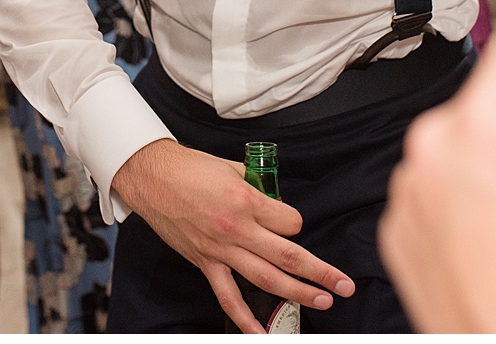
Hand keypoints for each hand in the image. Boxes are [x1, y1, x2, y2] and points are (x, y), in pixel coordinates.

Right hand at [110, 138, 354, 331]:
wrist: (151, 177)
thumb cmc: (189, 168)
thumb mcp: (231, 168)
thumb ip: (256, 187)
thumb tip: (274, 201)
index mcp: (247, 201)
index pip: (290, 221)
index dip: (296, 223)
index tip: (291, 222)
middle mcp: (237, 229)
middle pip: (289, 256)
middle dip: (321, 272)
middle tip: (344, 285)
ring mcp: (221, 250)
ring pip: (267, 279)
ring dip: (299, 293)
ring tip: (322, 300)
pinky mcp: (205, 262)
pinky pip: (228, 297)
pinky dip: (245, 319)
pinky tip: (261, 332)